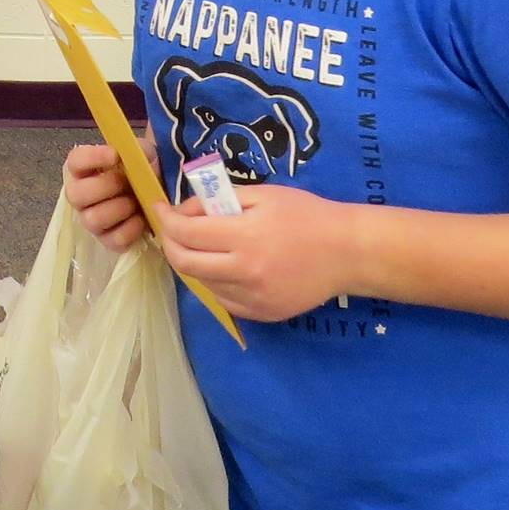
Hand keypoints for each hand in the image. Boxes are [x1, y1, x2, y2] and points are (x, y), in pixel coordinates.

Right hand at [63, 142, 156, 251]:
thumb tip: (133, 156)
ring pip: (92, 219)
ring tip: (135, 202)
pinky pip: (113, 239)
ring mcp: (91, 220)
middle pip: (75, 194)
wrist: (159, 192)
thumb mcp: (141, 153)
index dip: (92, 157)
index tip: (115, 154)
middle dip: (104, 187)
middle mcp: (80, 195)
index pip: (75, 161)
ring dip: (118, 209)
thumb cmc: (143, 169)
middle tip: (125, 182)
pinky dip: (131, 229)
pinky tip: (141, 219)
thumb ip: (134, 151)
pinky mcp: (107, 239)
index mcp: (83, 169)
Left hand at [149, 183, 359, 321]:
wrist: (347, 253)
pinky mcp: (261, 314)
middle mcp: (245, 271)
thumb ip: (220, 201)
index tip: (161, 209)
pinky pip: (223, 298)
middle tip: (170, 229)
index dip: (167, 219)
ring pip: (201, 283)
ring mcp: (253, 298)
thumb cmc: (306, 214)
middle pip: (184, 263)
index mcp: (245, 237)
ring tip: (198, 243)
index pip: (187, 232)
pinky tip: (222, 264)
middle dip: (168, 243)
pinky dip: (213, 280)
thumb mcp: (263, 195)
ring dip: (190, 261)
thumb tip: (186, 210)